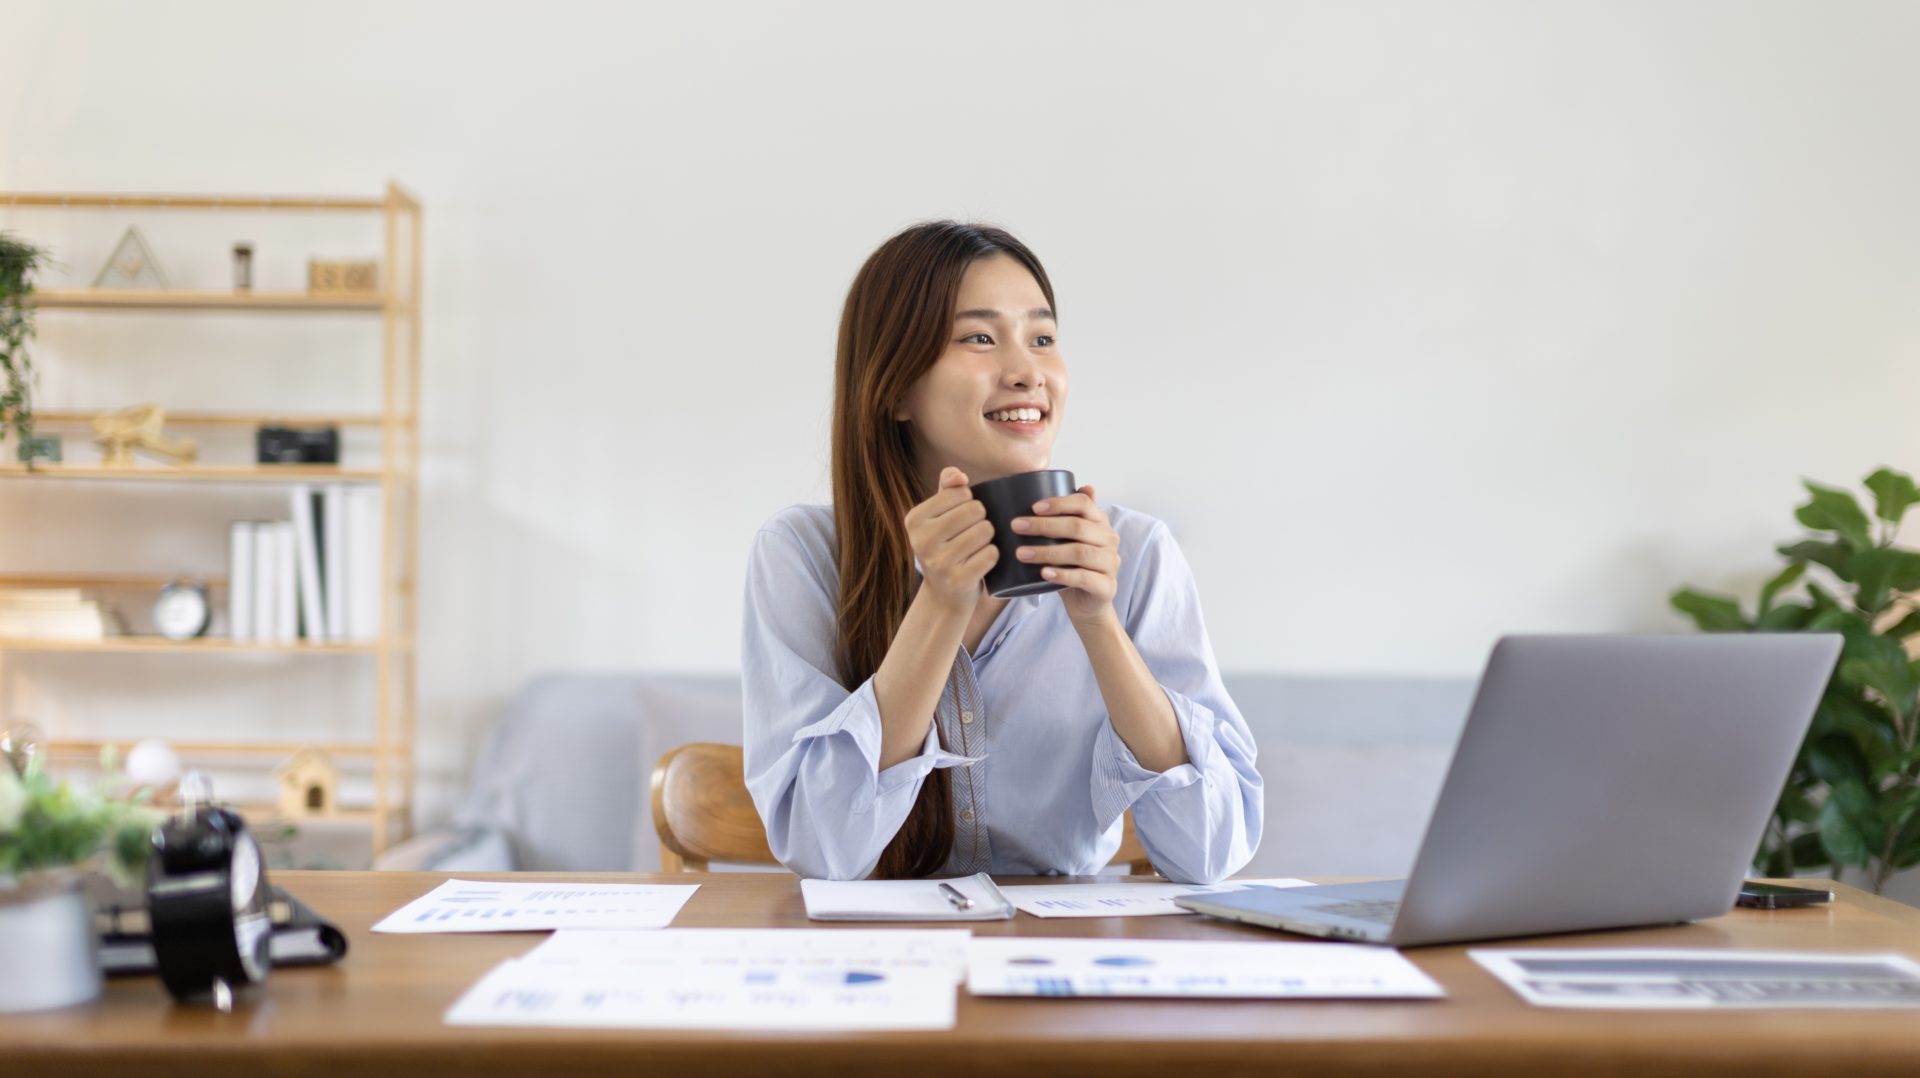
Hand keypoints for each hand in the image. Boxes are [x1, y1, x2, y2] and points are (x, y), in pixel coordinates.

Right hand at [904, 466, 997, 613]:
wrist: (944, 595)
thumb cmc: (945, 547)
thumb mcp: (939, 516)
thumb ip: (947, 488)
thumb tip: (959, 476)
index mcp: (914, 519)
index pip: (961, 492)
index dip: (970, 502)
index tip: (960, 519)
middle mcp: (922, 540)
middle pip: (976, 510)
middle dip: (982, 520)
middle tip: (971, 535)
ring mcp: (939, 562)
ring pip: (986, 530)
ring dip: (988, 538)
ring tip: (975, 549)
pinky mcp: (958, 580)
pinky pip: (991, 553)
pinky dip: (992, 556)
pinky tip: (980, 563)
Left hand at [1012, 484, 1119, 625]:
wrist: (1087, 604)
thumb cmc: (1073, 567)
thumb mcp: (1069, 540)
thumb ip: (1065, 516)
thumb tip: (1057, 489)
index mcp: (1100, 523)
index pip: (1083, 504)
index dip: (1059, 503)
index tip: (1033, 507)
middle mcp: (1109, 540)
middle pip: (1078, 527)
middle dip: (1044, 526)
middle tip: (1016, 527)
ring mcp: (1111, 563)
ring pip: (1079, 552)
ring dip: (1047, 552)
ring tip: (1021, 553)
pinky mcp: (1106, 586)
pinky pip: (1084, 578)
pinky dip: (1062, 575)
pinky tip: (1043, 573)